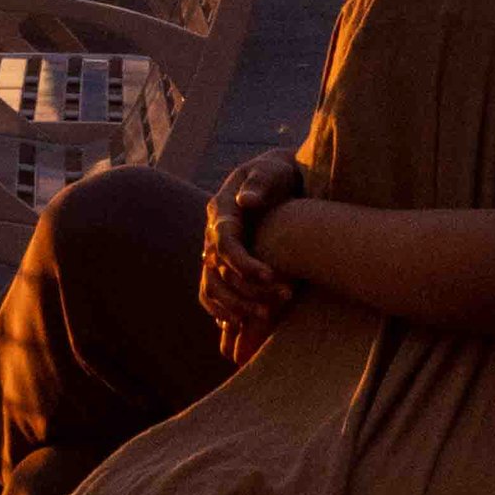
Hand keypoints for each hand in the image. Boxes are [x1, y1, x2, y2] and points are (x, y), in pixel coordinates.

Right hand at [199, 151, 302, 347]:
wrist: (276, 181)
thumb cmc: (276, 174)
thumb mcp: (271, 171)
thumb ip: (260, 183)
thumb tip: (247, 201)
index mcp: (221, 209)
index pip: (224, 243)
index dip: (244, 264)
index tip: (271, 276)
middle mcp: (212, 233)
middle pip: (219, 271)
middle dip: (249, 290)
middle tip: (284, 297)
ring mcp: (213, 251)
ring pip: (212, 287)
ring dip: (237, 306)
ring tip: (268, 316)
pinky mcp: (221, 265)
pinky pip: (210, 293)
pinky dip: (221, 310)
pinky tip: (240, 323)